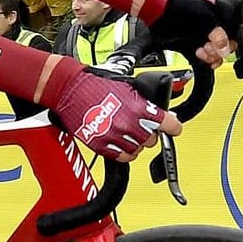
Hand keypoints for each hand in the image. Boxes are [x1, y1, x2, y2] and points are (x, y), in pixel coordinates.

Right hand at [49, 70, 176, 160]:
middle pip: (152, 140)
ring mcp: (115, 136)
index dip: (173, 127)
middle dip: (149, 134)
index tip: (173, 128)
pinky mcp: (101, 145)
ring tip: (128, 133)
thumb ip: (144, 101)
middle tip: (142, 127)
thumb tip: (157, 112)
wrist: (69, 90)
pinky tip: (121, 143)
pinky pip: (122, 157)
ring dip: (136, 143)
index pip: (169, 125)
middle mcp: (129, 123)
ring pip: (138, 150)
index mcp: (139, 107)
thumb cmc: (94, 84)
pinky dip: (125, 152)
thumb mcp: (127, 86)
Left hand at [149, 0, 242, 65]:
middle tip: (214, 48)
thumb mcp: (204, 19)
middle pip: (233, 43)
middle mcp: (218, 24)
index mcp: (224, 13)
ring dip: (214, 55)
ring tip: (204, 51)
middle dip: (225, 49)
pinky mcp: (199, 44)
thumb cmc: (180, 7)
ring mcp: (209, 35)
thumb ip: (218, 34)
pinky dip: (207, 59)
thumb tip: (226, 50)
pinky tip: (200, 54)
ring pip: (221, 52)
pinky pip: (210, 57)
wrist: (159, 13)